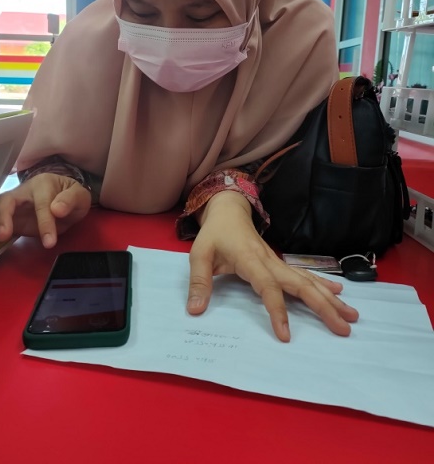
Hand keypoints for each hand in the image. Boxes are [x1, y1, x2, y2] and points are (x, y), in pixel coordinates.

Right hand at [0, 173, 91, 248]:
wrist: (65, 198)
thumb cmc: (71, 196)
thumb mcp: (80, 196)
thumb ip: (71, 200)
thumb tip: (57, 209)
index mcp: (44, 184)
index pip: (42, 203)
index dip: (44, 222)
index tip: (49, 242)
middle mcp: (24, 191)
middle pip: (6, 199)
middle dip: (2, 217)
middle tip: (3, 236)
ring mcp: (14, 203)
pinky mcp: (9, 216)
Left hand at [187, 191, 358, 341]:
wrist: (229, 210)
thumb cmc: (215, 235)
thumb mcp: (199, 255)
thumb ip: (199, 282)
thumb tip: (195, 311)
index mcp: (250, 260)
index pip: (267, 287)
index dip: (277, 310)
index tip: (285, 335)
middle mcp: (270, 261)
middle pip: (300, 285)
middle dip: (323, 306)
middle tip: (344, 328)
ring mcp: (279, 262)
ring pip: (308, 281)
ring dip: (330, 299)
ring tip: (351, 316)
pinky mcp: (281, 263)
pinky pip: (305, 275)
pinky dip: (323, 285)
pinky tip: (339, 294)